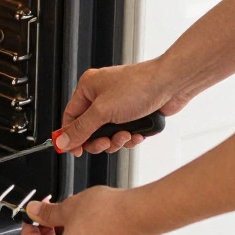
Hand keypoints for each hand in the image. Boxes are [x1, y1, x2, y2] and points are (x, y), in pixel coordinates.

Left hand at [20, 186, 160, 234]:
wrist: (141, 213)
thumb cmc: (109, 214)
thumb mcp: (68, 207)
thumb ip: (47, 213)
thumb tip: (36, 212)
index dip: (28, 234)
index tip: (30, 221)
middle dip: (47, 232)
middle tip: (46, 214)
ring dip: (65, 234)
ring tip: (68, 213)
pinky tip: (85, 220)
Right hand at [54, 58, 187, 156]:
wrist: (171, 84)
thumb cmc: (139, 86)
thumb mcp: (103, 111)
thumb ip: (81, 129)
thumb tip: (64, 141)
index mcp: (88, 88)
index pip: (70, 117)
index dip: (71, 136)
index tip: (74, 151)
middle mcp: (101, 95)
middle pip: (89, 129)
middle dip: (99, 140)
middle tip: (106, 143)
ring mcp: (118, 105)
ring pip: (107, 134)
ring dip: (116, 140)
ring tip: (125, 135)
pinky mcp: (133, 113)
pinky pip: (123, 133)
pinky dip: (129, 137)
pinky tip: (136, 134)